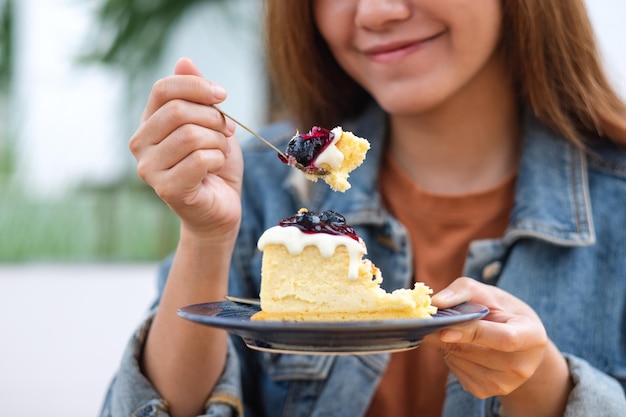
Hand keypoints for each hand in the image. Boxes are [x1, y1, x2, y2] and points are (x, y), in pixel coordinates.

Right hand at [129, 57, 242, 239]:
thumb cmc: (215, 166)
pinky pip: (200, 160)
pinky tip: (215, 171)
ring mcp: (148, 168)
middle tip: (226, 133)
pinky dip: (218, 161)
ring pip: (191, 136)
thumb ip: (196, 95)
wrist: (220, 208)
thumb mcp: (211, 124)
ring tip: (219, 154)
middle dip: (213, 119)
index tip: (223, 95)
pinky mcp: (165, 189)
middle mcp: (140, 144)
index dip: (198, 87)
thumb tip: (184, 61)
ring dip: (217, 143)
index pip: (164, 89)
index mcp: (148, 122)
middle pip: (178, 111)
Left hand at [423, 277, 570, 415]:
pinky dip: (447, 354)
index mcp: (532, 337)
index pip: (504, 339)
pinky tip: (457, 343)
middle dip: (445, 335)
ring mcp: (503, 383)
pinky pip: (455, 371)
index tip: (444, 330)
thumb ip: (463, 291)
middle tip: (426, 321)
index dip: (473, 334)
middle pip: (474, 351)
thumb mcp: (488, 293)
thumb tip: (436, 303)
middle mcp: (522, 366)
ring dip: (443, 343)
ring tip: (448, 328)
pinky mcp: (484, 391)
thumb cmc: (500, 310)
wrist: (514, 340)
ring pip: (459, 361)